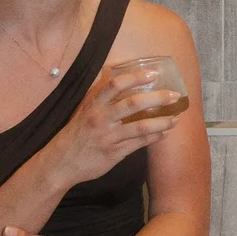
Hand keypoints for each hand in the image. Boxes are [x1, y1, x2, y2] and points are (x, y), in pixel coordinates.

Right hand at [54, 71, 184, 185]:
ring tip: (176, 119)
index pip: (115, 85)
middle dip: (157, 98)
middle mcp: (101, 118)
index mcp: (93, 104)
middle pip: (133, 104)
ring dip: (161, 122)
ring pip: (140, 127)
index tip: (154, 73)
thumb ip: (99, 95)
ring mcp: (108, 136)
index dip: (136, 77)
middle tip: (175, 95)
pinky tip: (163, 134)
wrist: (60, 162)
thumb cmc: (76, 134)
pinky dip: (154, 138)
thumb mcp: (83, 111)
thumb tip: (111, 73)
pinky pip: (139, 144)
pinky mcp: (114, 153)